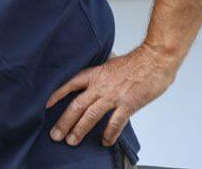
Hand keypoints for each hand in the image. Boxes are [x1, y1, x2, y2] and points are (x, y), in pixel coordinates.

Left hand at [46, 44, 176, 146]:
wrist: (154, 59)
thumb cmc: (136, 62)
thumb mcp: (111, 64)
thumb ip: (101, 74)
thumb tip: (96, 78)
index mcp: (95, 74)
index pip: (69, 84)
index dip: (56, 95)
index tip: (46, 105)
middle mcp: (100, 86)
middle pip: (76, 105)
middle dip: (64, 121)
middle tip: (55, 134)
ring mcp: (113, 96)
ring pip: (91, 115)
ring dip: (80, 130)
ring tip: (71, 140)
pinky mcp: (128, 104)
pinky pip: (115, 123)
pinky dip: (109, 134)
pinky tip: (105, 141)